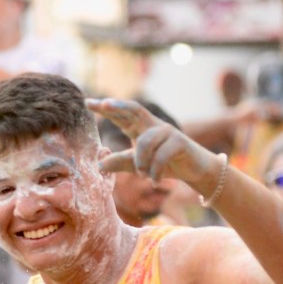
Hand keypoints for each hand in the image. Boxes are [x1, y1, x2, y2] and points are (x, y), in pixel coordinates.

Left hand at [88, 98, 224, 193]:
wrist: (194, 171)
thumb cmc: (165, 164)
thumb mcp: (139, 165)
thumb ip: (121, 162)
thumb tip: (99, 165)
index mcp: (141, 128)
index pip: (121, 115)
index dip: (106, 109)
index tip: (88, 102)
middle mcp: (153, 125)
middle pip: (135, 109)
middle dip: (118, 106)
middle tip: (103, 103)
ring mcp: (167, 131)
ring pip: (145, 142)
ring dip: (140, 162)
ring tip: (143, 176)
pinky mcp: (180, 141)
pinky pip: (161, 156)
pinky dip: (155, 171)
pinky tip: (155, 181)